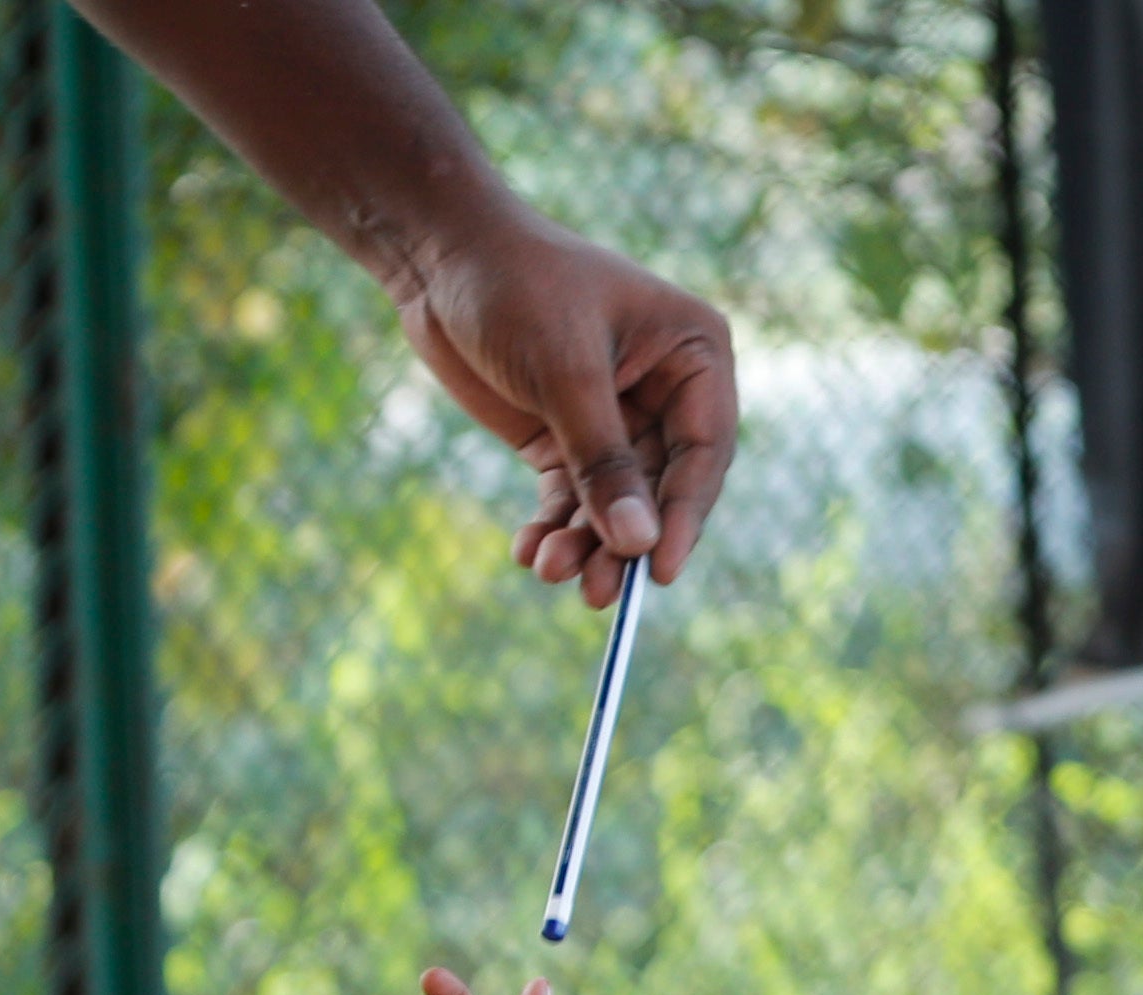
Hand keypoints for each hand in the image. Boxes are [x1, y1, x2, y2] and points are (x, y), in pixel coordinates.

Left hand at [393, 209, 741, 592]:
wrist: (438, 254)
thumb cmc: (516, 284)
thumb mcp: (565, 372)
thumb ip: (604, 461)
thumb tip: (639, 546)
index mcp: (693, 354)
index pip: (704, 452)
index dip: (684, 516)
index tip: (658, 571)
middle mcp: (665, 391)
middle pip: (659, 490)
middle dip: (623, 540)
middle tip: (595, 591)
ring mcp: (615, 418)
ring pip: (613, 502)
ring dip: (583, 542)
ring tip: (549, 572)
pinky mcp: (564, 436)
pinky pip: (570, 497)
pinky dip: (552, 526)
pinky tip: (530, 552)